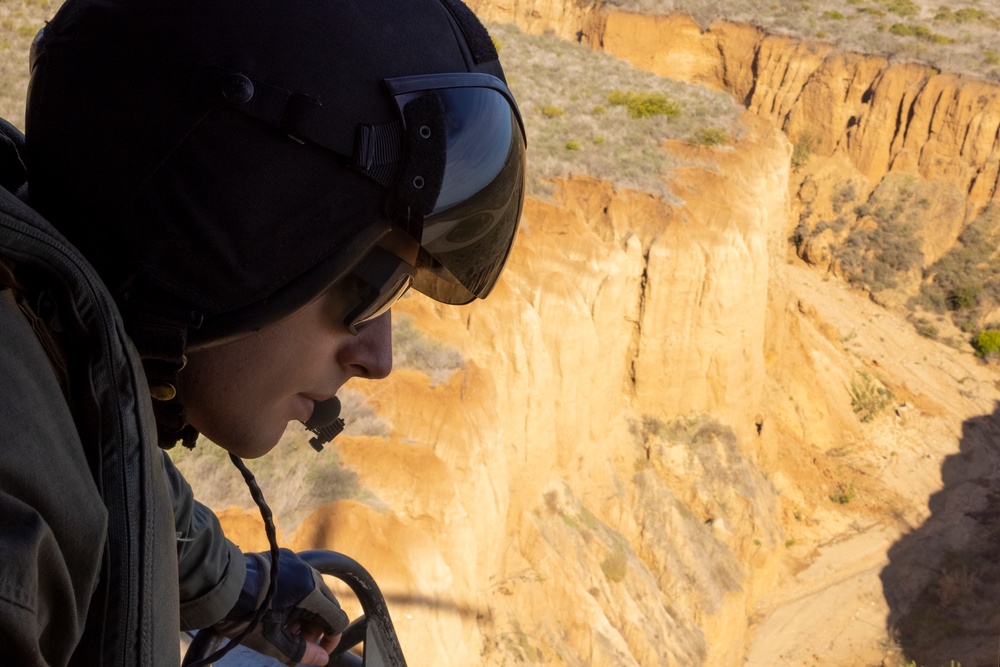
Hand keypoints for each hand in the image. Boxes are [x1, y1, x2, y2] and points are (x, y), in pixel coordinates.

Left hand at [214, 548, 349, 665]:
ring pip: (313, 592)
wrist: (217, 586)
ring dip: (306, 612)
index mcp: (311, 593)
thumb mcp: (273, 640)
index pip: (336, 619)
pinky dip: (296, 597)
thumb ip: (301, 651)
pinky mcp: (283, 558)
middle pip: (326, 605)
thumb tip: (322, 659)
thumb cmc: (245, 615)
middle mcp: (309, 573)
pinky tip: (278, 609)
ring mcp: (296, 563)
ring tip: (284, 627)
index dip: (330, 640)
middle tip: (297, 641)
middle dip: (315, 627)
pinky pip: (300, 580)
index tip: (317, 652)